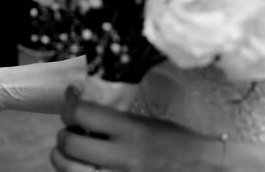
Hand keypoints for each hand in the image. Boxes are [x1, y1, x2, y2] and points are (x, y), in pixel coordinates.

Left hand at [52, 86, 221, 171]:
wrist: (201, 169)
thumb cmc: (175, 144)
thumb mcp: (146, 122)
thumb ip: (113, 117)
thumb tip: (79, 104)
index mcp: (132, 131)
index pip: (81, 113)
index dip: (69, 105)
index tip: (70, 100)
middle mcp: (123, 157)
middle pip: (69, 143)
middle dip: (64, 134)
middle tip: (71, 129)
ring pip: (67, 169)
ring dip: (63, 158)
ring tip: (72, 152)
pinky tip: (84, 167)